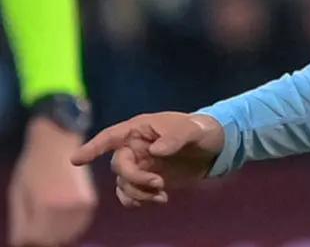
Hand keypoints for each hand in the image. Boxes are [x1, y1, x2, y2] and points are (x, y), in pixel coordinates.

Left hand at [8, 117, 97, 246]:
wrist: (57, 144)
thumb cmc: (31, 168)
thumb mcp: (17, 195)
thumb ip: (20, 223)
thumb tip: (25, 244)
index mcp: (47, 205)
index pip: (36, 240)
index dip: (28, 238)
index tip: (25, 230)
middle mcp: (69, 207)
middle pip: (53, 241)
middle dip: (42, 236)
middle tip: (35, 222)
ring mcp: (82, 206)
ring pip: (66, 236)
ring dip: (55, 233)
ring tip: (46, 216)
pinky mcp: (89, 203)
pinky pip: (76, 226)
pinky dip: (67, 226)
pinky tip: (58, 214)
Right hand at [69, 112, 224, 207]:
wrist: (213, 148)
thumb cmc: (199, 131)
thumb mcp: (191, 131)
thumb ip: (175, 138)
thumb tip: (155, 151)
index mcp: (140, 129)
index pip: (111, 137)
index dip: (93, 147)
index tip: (76, 160)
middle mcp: (134, 147)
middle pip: (119, 166)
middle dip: (134, 178)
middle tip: (159, 183)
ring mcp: (139, 165)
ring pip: (123, 184)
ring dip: (138, 193)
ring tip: (161, 194)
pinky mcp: (146, 180)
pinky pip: (130, 194)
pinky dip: (140, 201)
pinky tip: (160, 199)